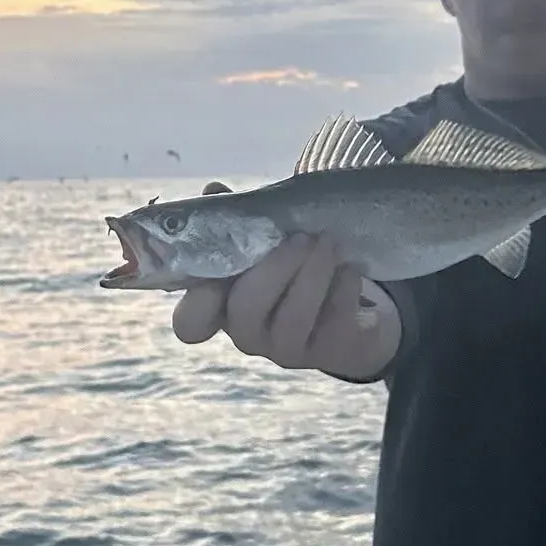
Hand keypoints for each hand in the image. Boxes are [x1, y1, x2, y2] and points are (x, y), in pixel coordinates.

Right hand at [170, 187, 397, 377]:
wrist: (355, 313)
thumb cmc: (296, 270)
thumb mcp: (266, 243)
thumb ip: (237, 219)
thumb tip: (213, 192)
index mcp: (224, 309)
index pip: (190, 324)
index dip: (196, 300)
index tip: (219, 267)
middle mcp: (250, 336)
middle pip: (246, 310)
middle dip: (275, 268)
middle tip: (301, 237)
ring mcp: (289, 350)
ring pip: (293, 318)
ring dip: (312, 272)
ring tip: (327, 242)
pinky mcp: (331, 352)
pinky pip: (335, 321)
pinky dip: (343, 286)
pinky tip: (349, 267)